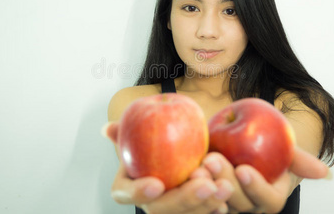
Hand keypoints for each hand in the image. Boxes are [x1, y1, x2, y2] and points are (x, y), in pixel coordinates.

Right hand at [103, 122, 233, 213]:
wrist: (172, 158)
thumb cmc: (152, 147)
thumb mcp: (137, 137)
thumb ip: (125, 134)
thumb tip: (107, 128)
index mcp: (127, 188)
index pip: (126, 195)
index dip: (138, 192)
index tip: (156, 183)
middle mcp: (148, 206)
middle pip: (161, 211)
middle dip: (185, 199)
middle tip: (206, 183)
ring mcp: (169, 213)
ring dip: (205, 205)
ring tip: (225, 187)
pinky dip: (213, 210)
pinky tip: (226, 201)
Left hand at [202, 149, 328, 212]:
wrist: (244, 144)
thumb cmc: (268, 147)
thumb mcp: (284, 148)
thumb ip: (299, 159)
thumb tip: (325, 172)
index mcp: (269, 199)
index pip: (266, 200)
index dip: (255, 187)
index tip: (244, 169)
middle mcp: (248, 206)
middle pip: (237, 202)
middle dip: (225, 182)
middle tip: (213, 161)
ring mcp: (225, 203)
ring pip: (215, 202)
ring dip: (204, 186)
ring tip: (196, 167)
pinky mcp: (206, 195)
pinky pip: (198, 196)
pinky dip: (191, 186)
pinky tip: (185, 171)